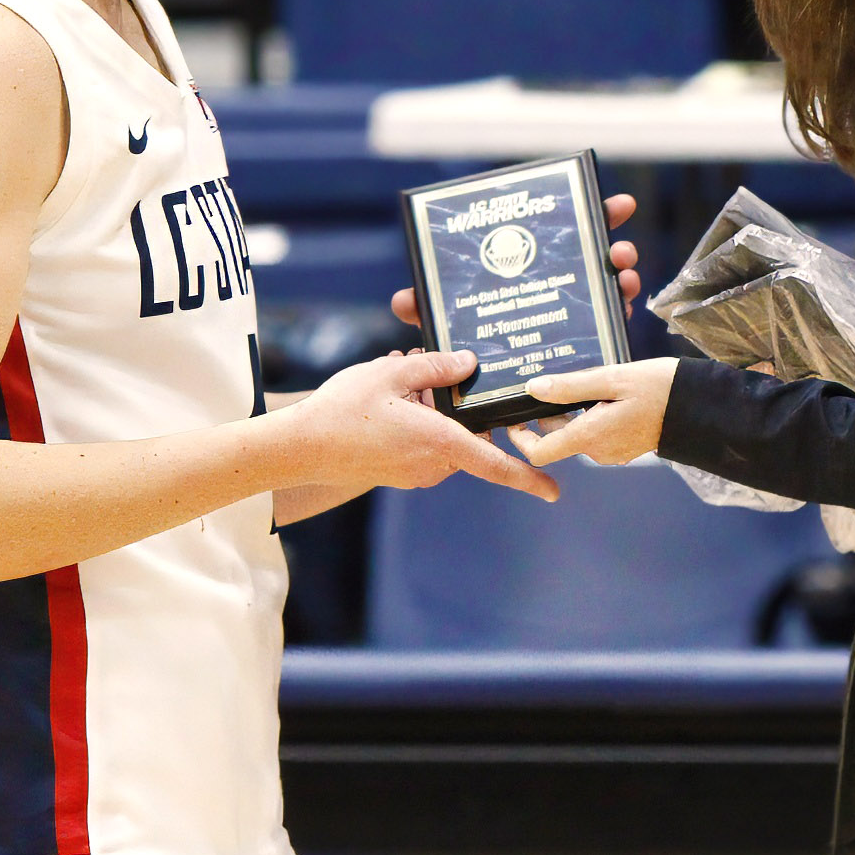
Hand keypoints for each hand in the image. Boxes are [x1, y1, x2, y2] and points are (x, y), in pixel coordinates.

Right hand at [283, 351, 558, 500]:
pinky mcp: (399, 473)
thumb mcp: (391, 373)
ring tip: (398, 381)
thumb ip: (436, 367)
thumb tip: (470, 363)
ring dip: (433, 412)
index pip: (495, 465)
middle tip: (425, 374)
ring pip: (444, 438)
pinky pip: (423, 445)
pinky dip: (417, 422)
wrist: (299, 448)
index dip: (529, 478)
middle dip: (459, 407)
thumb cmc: (343, 411)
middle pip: (468, 436)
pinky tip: (389, 399)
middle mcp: (433, 465)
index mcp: (439, 442)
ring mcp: (415, 473)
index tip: (555, 490)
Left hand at [393, 191, 642, 332]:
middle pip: (591, 246)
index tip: (615, 203)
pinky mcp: (586, 335)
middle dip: (610, 235)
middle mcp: (556, 274)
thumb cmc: (468, 337)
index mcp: (527, 261)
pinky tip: (623, 306)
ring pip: (606, 280)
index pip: (562, 226)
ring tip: (622, 269)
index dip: (590, 212)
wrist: (485, 386)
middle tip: (618, 234)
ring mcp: (575, 303)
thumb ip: (428, 308)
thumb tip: (403, 300)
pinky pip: (607, 320)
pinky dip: (618, 310)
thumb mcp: (449, 320)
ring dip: (619, 271)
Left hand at [511, 360, 676, 469]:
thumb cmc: (660, 388)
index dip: (521, 437)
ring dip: (572, 412)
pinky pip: (596, 433)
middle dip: (550, 414)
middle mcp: (598, 451)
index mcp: (590, 436)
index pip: (539, 453)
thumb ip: (570, 386)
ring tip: (585, 382)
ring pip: (577, 433)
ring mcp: (612, 452)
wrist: (699, 407)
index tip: (517, 415)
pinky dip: (591, 416)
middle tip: (556, 381)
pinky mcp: (624, 447)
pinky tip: (604, 394)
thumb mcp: (612, 379)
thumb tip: (533, 388)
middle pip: (557, 439)